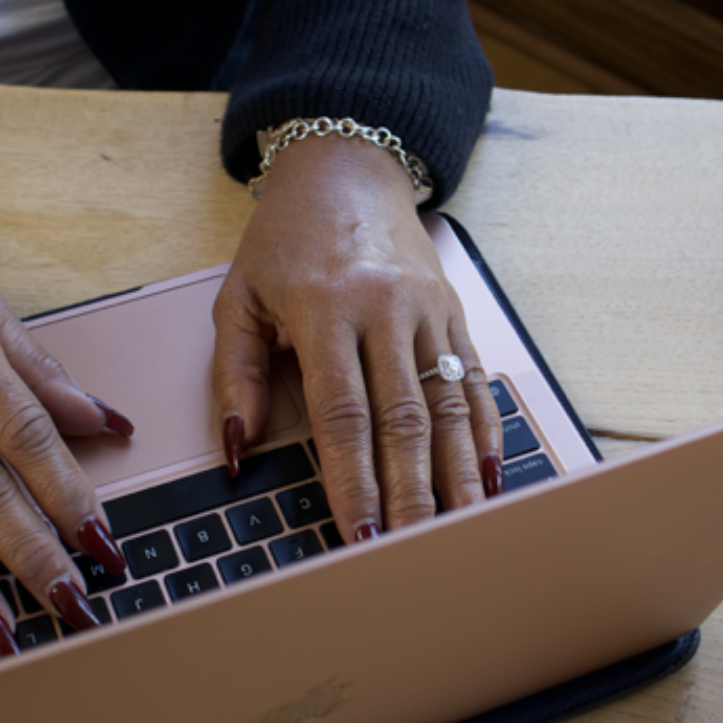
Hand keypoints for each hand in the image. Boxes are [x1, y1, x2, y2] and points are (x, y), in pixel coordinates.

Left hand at [211, 136, 503, 542]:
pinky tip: (488, 478)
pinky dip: (483, 433)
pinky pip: (474, 381)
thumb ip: (234, 375)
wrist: (345, 169)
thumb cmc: (285, 240)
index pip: (343, 413)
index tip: (358, 533)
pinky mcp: (455, 311)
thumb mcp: (239, 298)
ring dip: (455, 476)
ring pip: (449, 407)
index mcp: (325, 307)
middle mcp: (385, 309)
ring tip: (460, 530)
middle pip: (404, 420)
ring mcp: (428, 310)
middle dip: (410, 494)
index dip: (354, 480)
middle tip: (411, 553)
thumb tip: (237, 448)